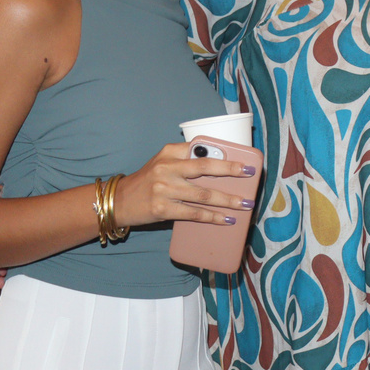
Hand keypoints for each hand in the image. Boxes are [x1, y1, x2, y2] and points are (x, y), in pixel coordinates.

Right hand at [112, 142, 255, 227]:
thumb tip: (222, 167)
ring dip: (228, 200)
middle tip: (250, 174)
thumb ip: (187, 161)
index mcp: (170, 152)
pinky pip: (194, 213)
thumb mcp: (164, 163)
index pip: (201, 150)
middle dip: (231, 171)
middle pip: (206, 168)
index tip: (244, 160)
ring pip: (204, 194)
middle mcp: (167, 168)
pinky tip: (226, 219)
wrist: (119, 201)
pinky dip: (212, 217)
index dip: (225, 155)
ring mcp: (164, 189)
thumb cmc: (148, 181)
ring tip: (245, 204)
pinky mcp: (162, 208)